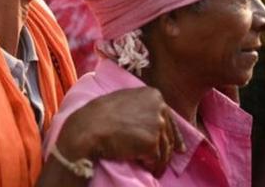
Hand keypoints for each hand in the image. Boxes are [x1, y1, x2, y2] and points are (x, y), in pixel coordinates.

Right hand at [56, 87, 183, 176]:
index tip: (177, 148)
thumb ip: (142, 106)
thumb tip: (156, 118)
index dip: (172, 135)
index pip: (169, 119)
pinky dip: (150, 166)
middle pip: (169, 135)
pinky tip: (144, 167)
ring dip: (159, 161)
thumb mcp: (123, 100)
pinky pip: (156, 160)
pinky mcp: (152, 143)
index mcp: (153, 95)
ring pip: (165, 150)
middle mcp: (159, 108)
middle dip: (166, 150)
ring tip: (154, 169)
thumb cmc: (99, 114)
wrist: (88, 128)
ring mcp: (156, 125)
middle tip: (162, 162)